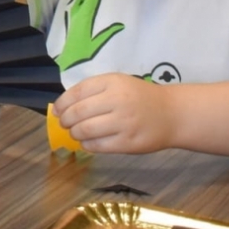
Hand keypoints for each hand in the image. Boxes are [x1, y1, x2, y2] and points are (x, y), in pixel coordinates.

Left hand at [53, 73, 177, 154]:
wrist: (172, 114)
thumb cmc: (140, 97)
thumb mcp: (119, 84)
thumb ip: (94, 91)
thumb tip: (63, 106)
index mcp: (112, 82)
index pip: (78, 92)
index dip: (62, 103)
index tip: (57, 110)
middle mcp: (117, 101)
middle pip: (78, 112)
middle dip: (65, 120)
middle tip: (64, 123)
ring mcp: (123, 123)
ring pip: (85, 130)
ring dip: (74, 133)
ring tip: (75, 132)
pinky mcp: (127, 143)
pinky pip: (98, 146)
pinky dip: (87, 144)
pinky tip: (87, 142)